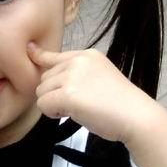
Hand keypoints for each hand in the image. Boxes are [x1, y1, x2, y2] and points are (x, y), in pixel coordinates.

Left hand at [27, 42, 158, 143]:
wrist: (136, 116)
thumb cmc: (121, 104)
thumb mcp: (99, 77)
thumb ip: (76, 73)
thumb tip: (50, 80)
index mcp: (87, 55)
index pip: (54, 55)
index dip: (39, 56)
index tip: (30, 51)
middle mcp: (77, 61)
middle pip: (45, 78)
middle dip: (54, 93)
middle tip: (78, 103)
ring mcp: (72, 76)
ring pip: (42, 92)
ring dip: (53, 104)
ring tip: (78, 109)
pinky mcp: (67, 94)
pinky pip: (43, 104)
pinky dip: (52, 113)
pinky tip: (72, 114)